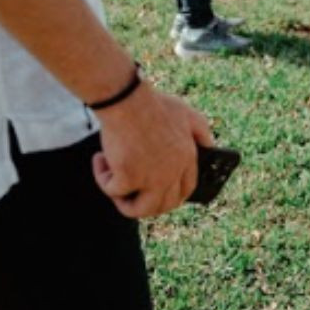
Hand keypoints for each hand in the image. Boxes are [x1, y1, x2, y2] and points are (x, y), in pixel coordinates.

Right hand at [91, 82, 212, 218]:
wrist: (128, 100)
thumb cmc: (154, 104)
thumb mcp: (188, 114)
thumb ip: (202, 132)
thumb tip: (210, 147)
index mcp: (187, 159)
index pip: (186, 189)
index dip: (173, 196)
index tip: (158, 191)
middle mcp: (172, 173)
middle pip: (164, 205)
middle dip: (146, 203)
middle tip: (130, 192)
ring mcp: (151, 178)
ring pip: (140, 210)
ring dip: (124, 202)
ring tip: (114, 186)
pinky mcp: (128, 178)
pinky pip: (113, 191)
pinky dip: (102, 178)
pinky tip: (99, 159)